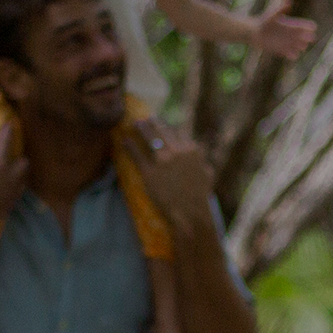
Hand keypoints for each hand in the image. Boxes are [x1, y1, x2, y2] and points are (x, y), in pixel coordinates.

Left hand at [122, 119, 215, 234]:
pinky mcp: (149, 173)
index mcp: (191, 151)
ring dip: (142, 128)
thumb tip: (204, 162)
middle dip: (154, 122)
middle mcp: (177, 152)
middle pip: (163, 131)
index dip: (169, 128)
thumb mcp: (207, 176)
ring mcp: (163, 161)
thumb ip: (204, 164)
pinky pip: (137, 155)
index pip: (178, 133)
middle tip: (147, 118)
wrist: (191, 214)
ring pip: (150, 138)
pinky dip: (130, 146)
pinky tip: (125, 141)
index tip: (163, 125)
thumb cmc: (200, 198)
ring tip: (136, 123)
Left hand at [250, 1, 318, 59]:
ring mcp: (287, 43)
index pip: (302, 25)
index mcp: (291, 25)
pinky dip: (292, 55)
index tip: (313, 27)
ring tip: (302, 47)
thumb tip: (288, 1)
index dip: (308, 26)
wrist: (255, 32)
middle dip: (307, 38)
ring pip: (298, 46)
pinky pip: (289, 54)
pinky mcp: (282, 50)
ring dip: (301, 47)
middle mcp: (291, 34)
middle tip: (310, 38)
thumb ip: (281, 9)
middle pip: (303, 37)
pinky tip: (293, 55)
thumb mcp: (273, 14)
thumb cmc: (264, 21)